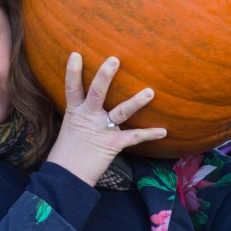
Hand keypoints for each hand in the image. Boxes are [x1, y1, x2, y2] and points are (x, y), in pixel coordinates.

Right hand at [47, 53, 166, 185]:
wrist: (67, 176)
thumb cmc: (68, 151)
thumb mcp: (70, 127)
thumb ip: (81, 113)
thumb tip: (89, 100)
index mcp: (75, 112)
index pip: (72, 88)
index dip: (72, 71)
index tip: (75, 54)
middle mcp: (88, 118)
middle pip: (96, 93)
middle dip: (105, 76)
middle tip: (114, 59)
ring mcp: (101, 130)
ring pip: (120, 112)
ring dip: (136, 102)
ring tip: (150, 92)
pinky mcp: (112, 144)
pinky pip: (133, 137)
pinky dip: (149, 134)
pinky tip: (164, 131)